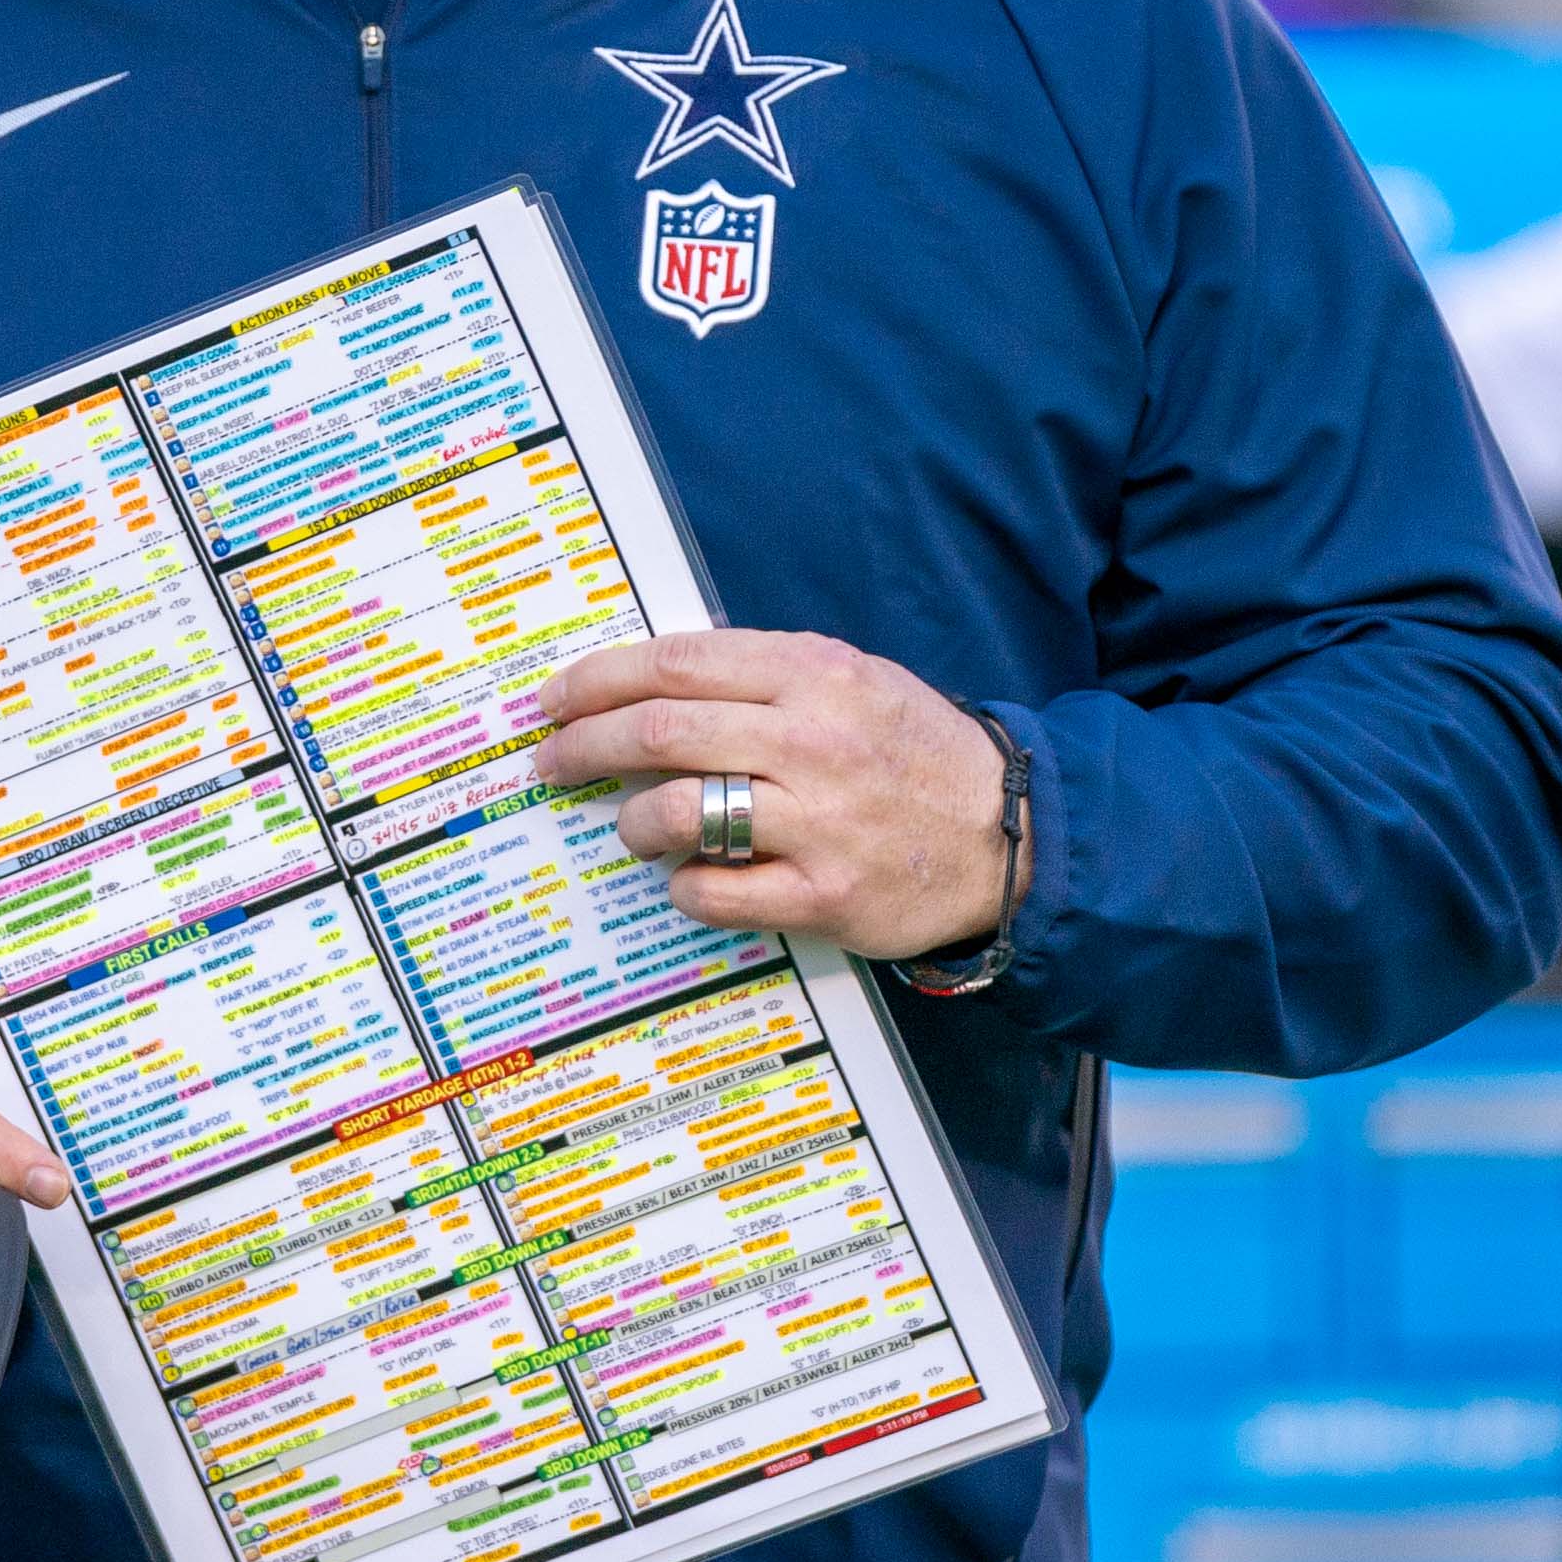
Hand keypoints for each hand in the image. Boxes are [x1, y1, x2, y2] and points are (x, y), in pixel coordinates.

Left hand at [533, 630, 1014, 966]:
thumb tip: (652, 682)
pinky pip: (715, 891)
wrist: (1009, 834)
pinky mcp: (825, 896)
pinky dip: (684, 885)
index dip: (597, 680)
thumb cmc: (913, 752)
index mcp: (813, 675)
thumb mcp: (850, 679)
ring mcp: (818, 823)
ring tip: (631, 827)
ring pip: (676, 812)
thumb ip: (761, 674)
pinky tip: (688, 877)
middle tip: (551, 762)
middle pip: (658, 732)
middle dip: (584, 746)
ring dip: (631, 822)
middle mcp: (811, 742)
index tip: (555, 699)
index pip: (673, 665)